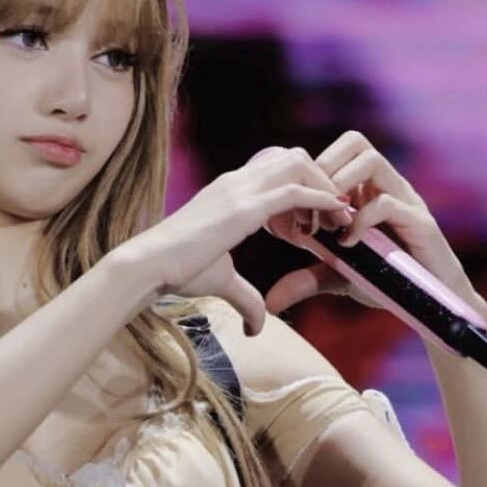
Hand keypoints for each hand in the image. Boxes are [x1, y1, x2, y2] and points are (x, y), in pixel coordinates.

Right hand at [129, 146, 353, 335]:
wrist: (148, 265)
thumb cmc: (175, 271)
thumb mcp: (220, 280)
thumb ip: (245, 298)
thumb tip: (257, 329)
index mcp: (230, 190)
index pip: (277, 169)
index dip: (303, 187)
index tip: (316, 220)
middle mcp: (237, 180)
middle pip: (295, 157)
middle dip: (322, 179)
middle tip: (333, 216)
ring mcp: (240, 190)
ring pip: (300, 164)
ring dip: (326, 186)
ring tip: (338, 217)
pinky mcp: (244, 208)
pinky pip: (295, 191)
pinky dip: (322, 199)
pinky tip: (335, 216)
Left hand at [263, 131, 486, 330]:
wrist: (429, 305)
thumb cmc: (387, 283)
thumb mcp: (338, 278)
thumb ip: (306, 280)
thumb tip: (270, 300)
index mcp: (368, 190)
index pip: (339, 153)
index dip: (312, 172)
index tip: (295, 208)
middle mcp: (388, 186)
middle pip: (356, 142)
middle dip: (325, 169)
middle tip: (310, 206)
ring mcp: (405, 200)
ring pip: (372, 161)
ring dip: (342, 185)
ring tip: (328, 220)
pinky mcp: (419, 222)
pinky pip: (386, 203)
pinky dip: (360, 220)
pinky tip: (347, 244)